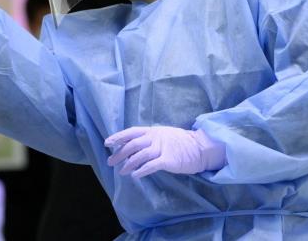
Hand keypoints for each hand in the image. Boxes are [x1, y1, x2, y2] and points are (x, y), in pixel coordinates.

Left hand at [105, 126, 224, 178]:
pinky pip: (151, 166)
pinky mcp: (169, 160)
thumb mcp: (164, 134)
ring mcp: (162, 148)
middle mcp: (156, 137)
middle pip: (132, 145)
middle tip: (110, 162)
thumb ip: (150, 138)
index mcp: (153, 131)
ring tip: (121, 172)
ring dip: (128, 164)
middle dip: (119, 153)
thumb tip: (132, 145)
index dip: (118, 137)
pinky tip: (135, 175)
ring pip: (140, 155)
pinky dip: (141, 171)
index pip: (131, 132)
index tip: (107, 143)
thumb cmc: (181, 143)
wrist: (200, 148)